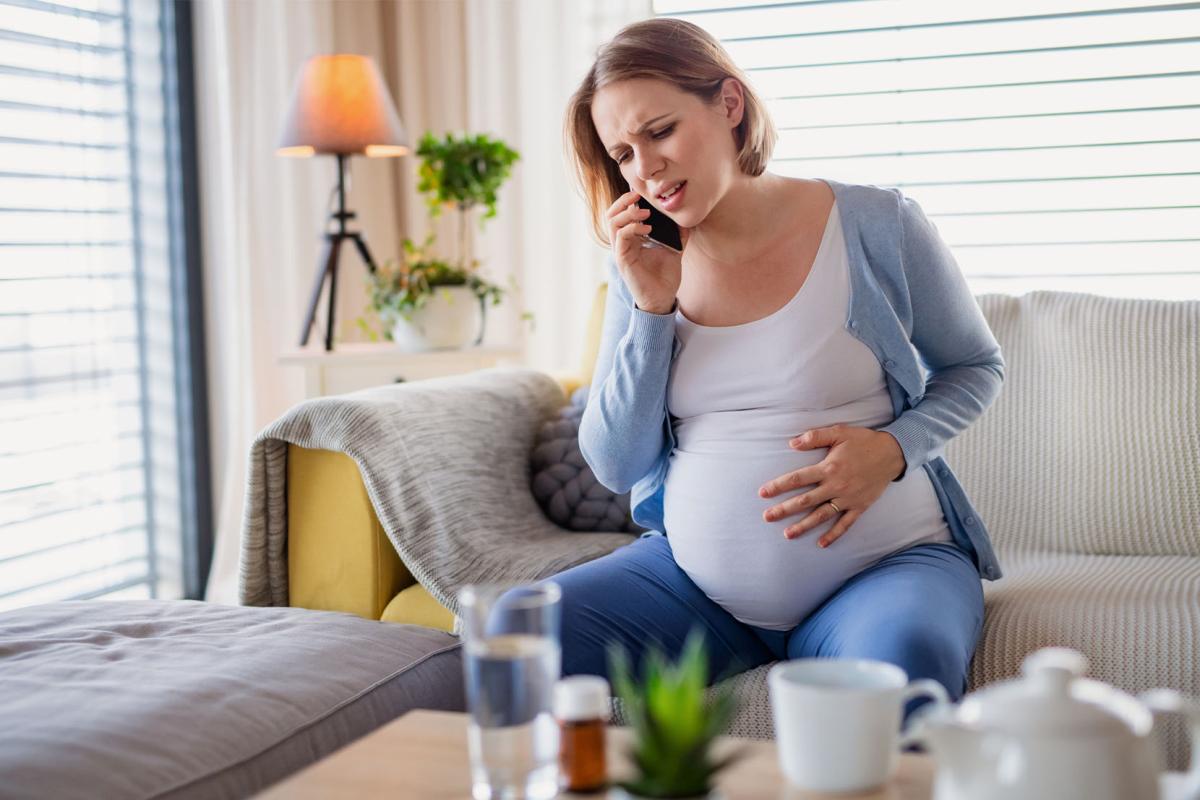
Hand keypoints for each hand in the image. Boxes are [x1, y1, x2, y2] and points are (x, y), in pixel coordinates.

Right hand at [607, 190, 689, 312]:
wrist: (663, 298)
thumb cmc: (664, 276)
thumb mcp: (674, 248)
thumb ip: (677, 233)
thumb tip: (685, 217)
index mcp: (631, 238)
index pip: (621, 213)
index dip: (628, 199)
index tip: (642, 192)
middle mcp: (622, 243)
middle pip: (611, 214)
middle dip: (624, 201)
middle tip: (639, 196)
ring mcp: (621, 251)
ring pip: (612, 222)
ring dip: (629, 213)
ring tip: (646, 213)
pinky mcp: (623, 260)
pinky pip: (621, 237)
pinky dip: (632, 228)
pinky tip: (648, 229)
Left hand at [757, 424, 905, 547]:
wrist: (892, 453)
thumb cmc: (863, 441)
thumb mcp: (839, 432)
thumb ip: (815, 437)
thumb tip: (791, 443)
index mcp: (828, 468)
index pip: (797, 479)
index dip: (778, 486)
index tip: (763, 493)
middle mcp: (836, 486)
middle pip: (805, 500)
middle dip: (784, 509)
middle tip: (767, 517)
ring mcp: (848, 498)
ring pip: (822, 515)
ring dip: (803, 526)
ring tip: (787, 534)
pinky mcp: (859, 506)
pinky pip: (845, 524)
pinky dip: (834, 535)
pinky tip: (821, 544)